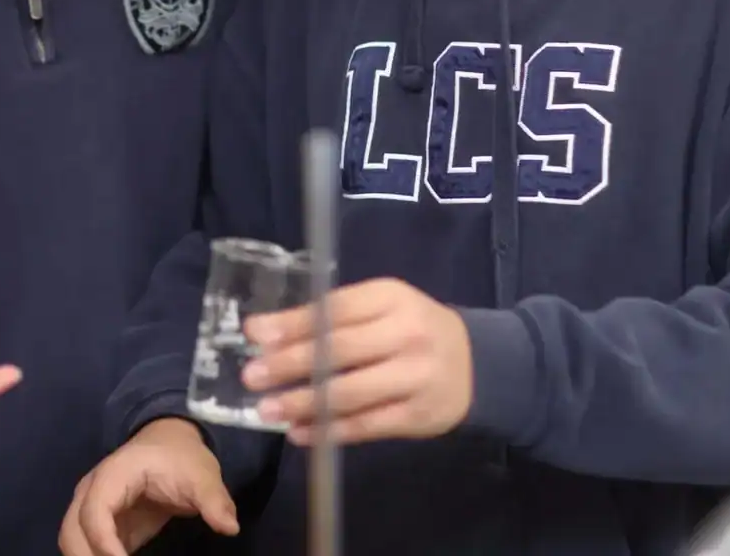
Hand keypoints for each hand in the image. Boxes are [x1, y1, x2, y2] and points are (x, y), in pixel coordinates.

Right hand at [58, 418, 238, 555]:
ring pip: (71, 541)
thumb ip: (214, 501)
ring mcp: (90, 506)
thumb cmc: (182, 457)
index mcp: (115, 474)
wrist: (168, 443)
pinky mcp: (100, 524)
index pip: (95, 511)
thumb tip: (229, 527)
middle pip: (72, 530)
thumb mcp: (202, 475)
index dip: (104, 543)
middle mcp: (92, 489)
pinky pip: (86, 547)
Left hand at [243, 277, 472, 444]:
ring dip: (303, 403)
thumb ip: (333, 316)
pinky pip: (366, 426)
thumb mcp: (381, 307)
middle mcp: (405, 334)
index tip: (255, 333)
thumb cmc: (412, 329)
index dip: (293, 322)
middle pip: (339, 350)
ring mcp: (414, 377)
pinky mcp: (417, 416)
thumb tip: (269, 334)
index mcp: (391, 298)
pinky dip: (329, 431)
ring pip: (350, 393)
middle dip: (290, 364)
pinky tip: (300, 432)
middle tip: (252, 376)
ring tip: (268, 410)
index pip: (335, 308)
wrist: (477, 365)